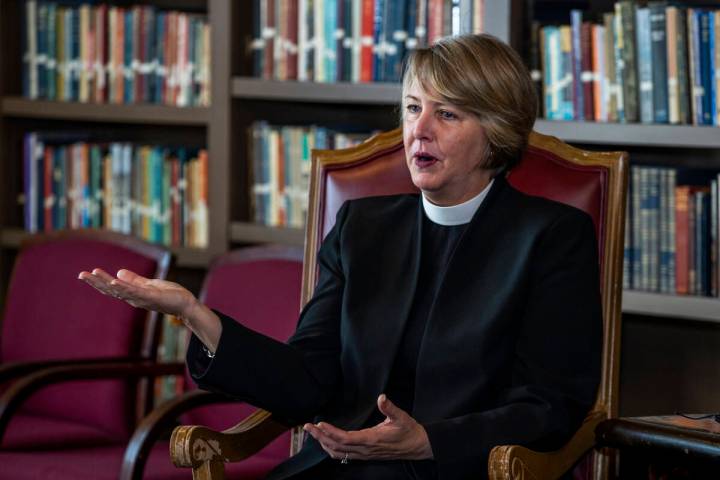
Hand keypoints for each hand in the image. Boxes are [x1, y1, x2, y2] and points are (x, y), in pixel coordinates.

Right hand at [78, 268, 197, 320]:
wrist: (185, 303)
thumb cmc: (169, 295)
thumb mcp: (149, 285)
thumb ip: (134, 280)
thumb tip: (118, 272)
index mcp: (132, 294)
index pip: (112, 288)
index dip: (99, 282)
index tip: (85, 274)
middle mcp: (134, 298)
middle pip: (111, 290)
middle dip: (96, 283)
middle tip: (81, 274)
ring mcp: (142, 298)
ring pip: (120, 290)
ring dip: (106, 283)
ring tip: (93, 275)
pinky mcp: (151, 297)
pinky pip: (135, 292)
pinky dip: (124, 287)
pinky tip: (114, 282)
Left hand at [303, 394, 432, 461]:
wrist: (417, 446)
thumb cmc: (409, 431)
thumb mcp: (402, 417)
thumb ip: (390, 408)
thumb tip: (382, 397)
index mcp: (371, 440)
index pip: (345, 438)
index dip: (331, 432)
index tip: (320, 424)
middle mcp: (365, 450)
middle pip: (337, 446)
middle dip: (320, 437)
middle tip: (307, 427)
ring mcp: (364, 454)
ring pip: (338, 453)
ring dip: (323, 444)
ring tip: (313, 433)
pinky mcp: (365, 455)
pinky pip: (344, 455)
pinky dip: (332, 449)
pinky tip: (326, 442)